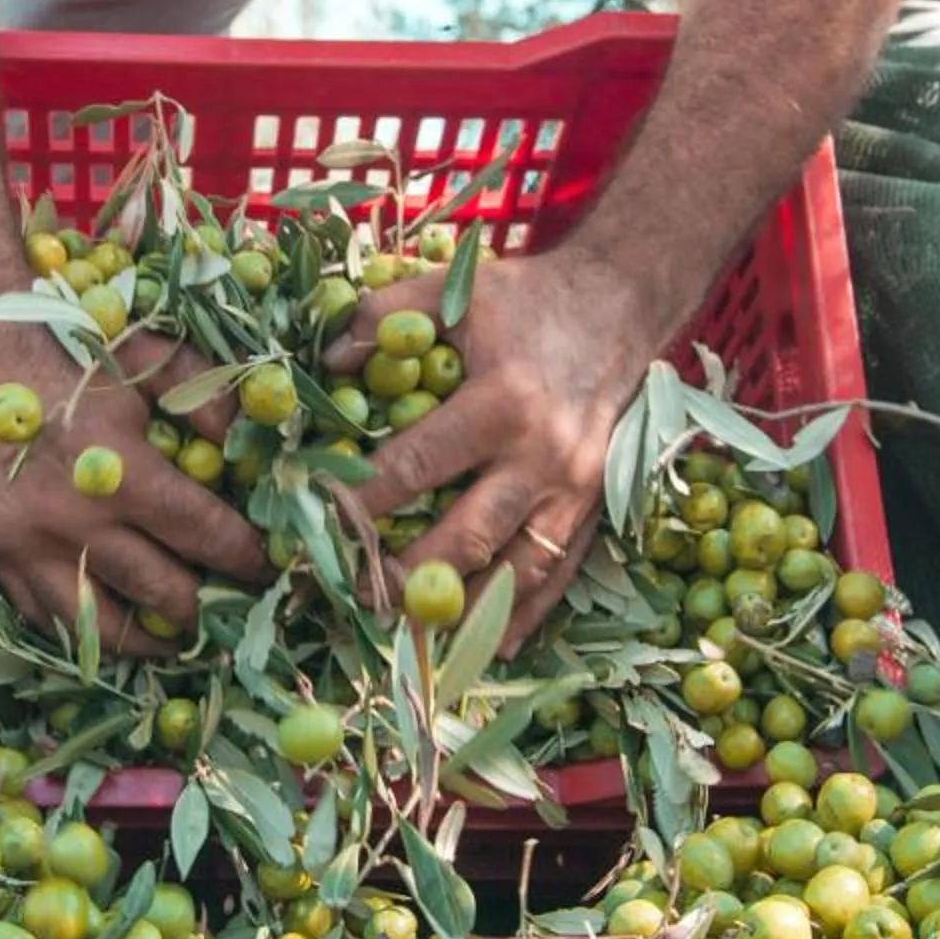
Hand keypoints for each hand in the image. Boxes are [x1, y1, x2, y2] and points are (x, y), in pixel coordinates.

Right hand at [0, 322, 266, 655]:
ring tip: (180, 635)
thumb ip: (209, 400)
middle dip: (208, 605)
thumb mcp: (151, 359)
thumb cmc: (72, 355)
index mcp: (122, 473)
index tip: (269, 567)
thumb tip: (255, 448)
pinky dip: (86, 632)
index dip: (245, 557)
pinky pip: (47, 620)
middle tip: (233, 605)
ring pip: (102, 627)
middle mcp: (76, 523)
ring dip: (151, 638)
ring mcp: (30, 548)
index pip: (203, 535)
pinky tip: (116, 623)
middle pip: (162, 592)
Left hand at [329, 250, 655, 649]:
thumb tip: (328, 363)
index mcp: (503, 403)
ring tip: (408, 634)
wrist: (621, 305)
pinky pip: (559, 575)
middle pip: (467, 537)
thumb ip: (385, 315)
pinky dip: (525, 616)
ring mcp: (576, 491)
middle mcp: (543, 457)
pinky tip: (488, 647)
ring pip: (516, 572)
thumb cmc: (529, 301)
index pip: (417, 466)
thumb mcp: (457, 291)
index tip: (318, 522)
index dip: (363, 499)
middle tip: (355, 596)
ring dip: (463, 611)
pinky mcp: (594, 507)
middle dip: (408, 575)